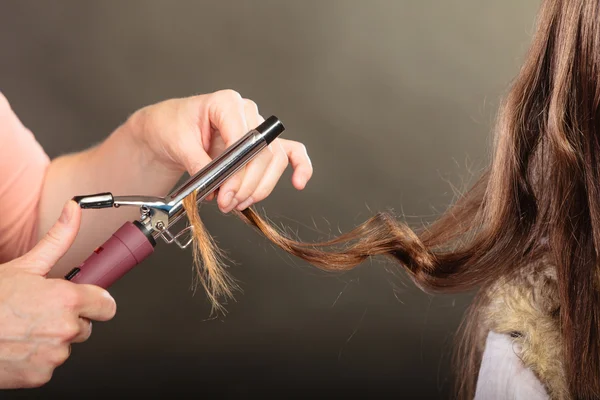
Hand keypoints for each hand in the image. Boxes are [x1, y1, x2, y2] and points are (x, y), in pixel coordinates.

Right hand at [0, 201, 116, 387]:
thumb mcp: (25, 265)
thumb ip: (58, 239)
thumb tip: (74, 212)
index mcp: (67, 299)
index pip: (107, 305)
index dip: (96, 301)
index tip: (89, 300)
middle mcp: (65, 328)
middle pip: (86, 326)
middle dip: (70, 319)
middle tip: (41, 312)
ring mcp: (54, 355)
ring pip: (67, 346)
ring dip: (52, 339)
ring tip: (25, 328)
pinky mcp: (42, 376)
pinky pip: (50, 365)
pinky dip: (37, 359)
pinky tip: (19, 345)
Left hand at [129, 89, 312, 212]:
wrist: (168, 130)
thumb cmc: (172, 127)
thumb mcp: (178, 143)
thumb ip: (199, 164)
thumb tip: (216, 186)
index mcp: (226, 103)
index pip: (244, 137)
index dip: (237, 169)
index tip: (224, 191)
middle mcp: (247, 113)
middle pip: (263, 152)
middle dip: (246, 184)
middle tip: (227, 203)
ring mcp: (257, 128)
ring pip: (275, 159)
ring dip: (261, 187)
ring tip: (239, 202)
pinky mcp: (261, 144)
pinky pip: (291, 152)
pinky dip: (300, 166)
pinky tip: (298, 182)